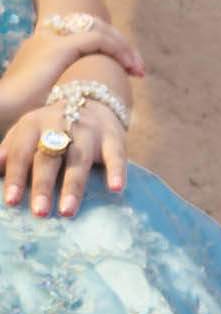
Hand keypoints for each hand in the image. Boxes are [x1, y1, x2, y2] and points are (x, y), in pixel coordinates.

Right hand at [0, 22, 142, 121]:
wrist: (4, 108)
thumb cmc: (24, 115)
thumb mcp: (52, 102)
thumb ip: (71, 98)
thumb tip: (91, 110)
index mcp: (46, 47)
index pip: (83, 36)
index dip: (109, 49)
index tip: (128, 69)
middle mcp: (49, 38)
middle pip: (92, 28)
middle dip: (120, 46)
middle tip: (138, 68)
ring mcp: (53, 40)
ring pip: (98, 30)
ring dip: (123, 48)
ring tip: (138, 69)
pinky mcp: (59, 49)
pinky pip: (97, 39)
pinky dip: (118, 50)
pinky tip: (130, 67)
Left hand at [1, 95, 126, 216]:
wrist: (93, 101)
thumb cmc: (56, 127)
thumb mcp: (29, 132)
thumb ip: (12, 150)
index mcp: (33, 124)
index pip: (21, 152)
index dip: (16, 176)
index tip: (11, 201)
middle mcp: (58, 126)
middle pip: (48, 158)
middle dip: (42, 185)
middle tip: (40, 213)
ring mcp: (87, 133)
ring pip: (78, 161)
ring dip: (73, 187)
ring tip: (67, 212)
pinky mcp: (113, 139)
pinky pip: (115, 157)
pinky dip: (116, 172)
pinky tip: (116, 189)